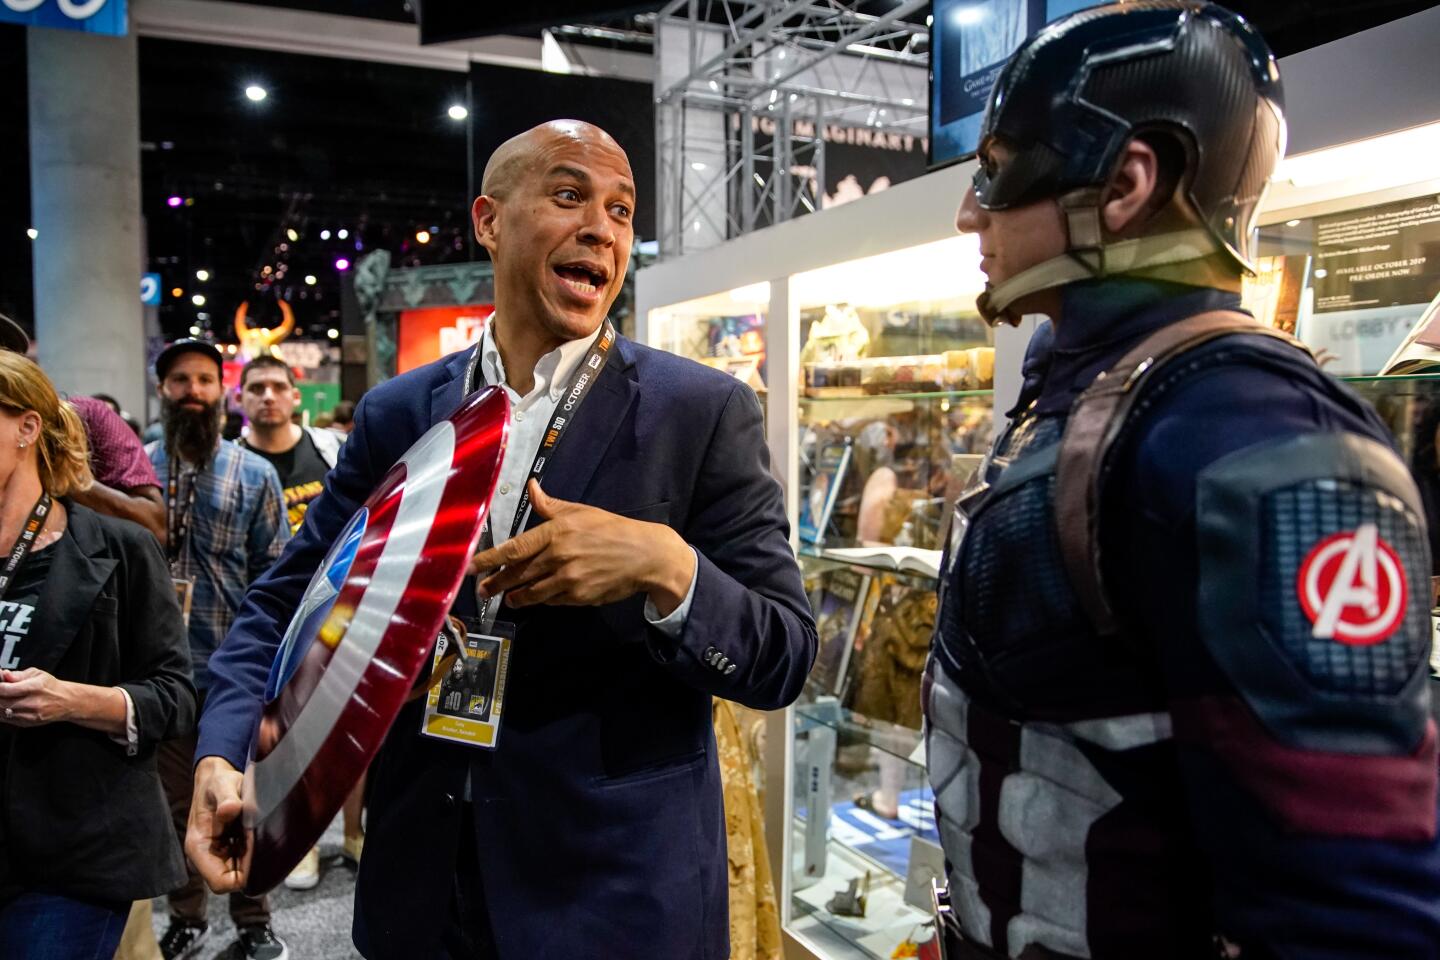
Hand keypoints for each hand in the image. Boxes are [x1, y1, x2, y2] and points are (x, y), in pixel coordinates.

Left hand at [0, 668, 74, 726]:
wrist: (66, 702)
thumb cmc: (50, 686)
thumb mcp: (37, 674)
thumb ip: (18, 675)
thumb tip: (4, 674)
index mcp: (35, 687)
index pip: (6, 689)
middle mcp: (33, 703)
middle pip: (1, 702)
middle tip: (0, 691)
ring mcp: (30, 715)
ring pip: (2, 712)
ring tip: (3, 698)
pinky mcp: (28, 723)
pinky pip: (7, 719)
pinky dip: (2, 712)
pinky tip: (4, 706)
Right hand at [185, 756, 250, 893]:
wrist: (217, 778)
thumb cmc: (218, 783)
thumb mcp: (222, 785)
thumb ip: (227, 798)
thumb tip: (230, 810)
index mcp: (199, 848)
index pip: (221, 882)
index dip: (243, 876)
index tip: (260, 854)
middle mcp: (206, 857)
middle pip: (234, 880)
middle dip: (252, 865)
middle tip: (264, 838)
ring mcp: (218, 856)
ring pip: (242, 872)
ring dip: (254, 857)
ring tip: (259, 832)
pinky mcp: (228, 851)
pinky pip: (246, 861)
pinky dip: (255, 851)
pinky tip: (258, 832)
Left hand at [468, 480, 695, 613]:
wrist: (645, 555)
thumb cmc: (612, 530)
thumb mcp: (581, 512)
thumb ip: (550, 505)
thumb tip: (532, 487)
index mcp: (556, 532)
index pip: (514, 548)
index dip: (489, 559)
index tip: (471, 566)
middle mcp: (559, 556)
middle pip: (517, 574)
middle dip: (496, 583)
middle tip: (481, 589)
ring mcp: (568, 579)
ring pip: (532, 592)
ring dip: (516, 596)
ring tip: (507, 598)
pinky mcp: (579, 597)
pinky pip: (552, 600)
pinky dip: (542, 599)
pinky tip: (537, 597)